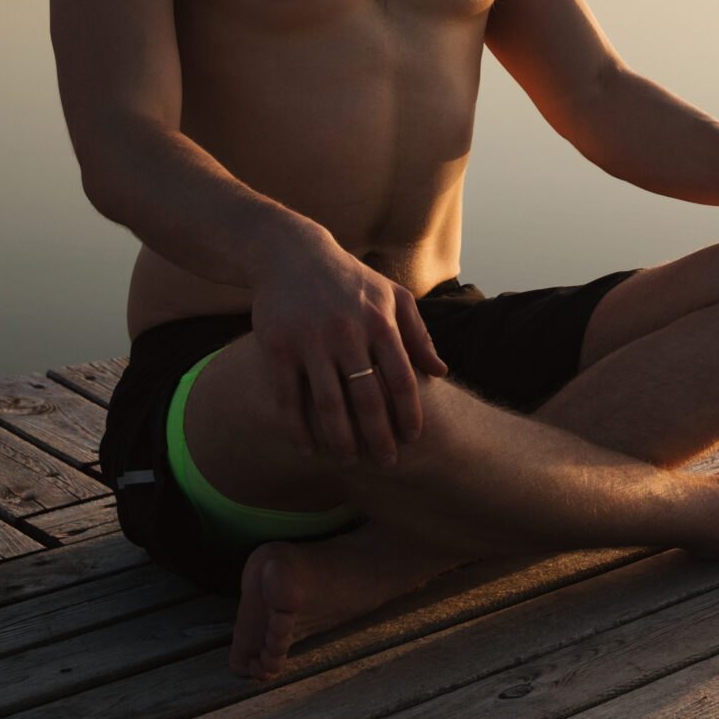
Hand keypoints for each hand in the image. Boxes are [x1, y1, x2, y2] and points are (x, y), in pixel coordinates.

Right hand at [249, 230, 449, 464]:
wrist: (292, 254)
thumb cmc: (350, 280)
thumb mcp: (392, 297)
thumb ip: (418, 335)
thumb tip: (441, 372)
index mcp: (380, 320)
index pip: (402, 378)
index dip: (409, 412)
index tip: (414, 438)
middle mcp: (347, 332)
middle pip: (368, 398)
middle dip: (380, 436)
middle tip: (388, 464)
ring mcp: (310, 341)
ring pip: (329, 404)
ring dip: (341, 440)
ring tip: (351, 462)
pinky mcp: (277, 348)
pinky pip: (289, 398)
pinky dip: (299, 428)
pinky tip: (309, 449)